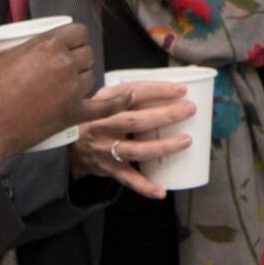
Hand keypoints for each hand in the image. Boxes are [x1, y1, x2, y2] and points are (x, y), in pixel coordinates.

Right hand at [0, 24, 116, 168]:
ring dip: (85, 77)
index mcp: (46, 44)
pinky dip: (119, 102)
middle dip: (79, 57)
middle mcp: (64, 64)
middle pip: (86, 54)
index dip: (75, 36)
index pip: (77, 32)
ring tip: (71, 82)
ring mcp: (71, 91)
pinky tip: (129, 96)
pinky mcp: (73, 115)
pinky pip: (104, 107)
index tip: (67, 43)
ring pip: (92, 76)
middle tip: (64, 65)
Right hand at [66, 82, 202, 200]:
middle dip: (165, 115)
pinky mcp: (108, 169)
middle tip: (190, 109)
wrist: (71, 144)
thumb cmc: (102, 117)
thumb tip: (192, 73)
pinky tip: (161, 191)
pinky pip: (128, 179)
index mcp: (105, 102)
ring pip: (135, 150)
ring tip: (186, 141)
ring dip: (162, 147)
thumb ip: (144, 89)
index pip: (132, 93)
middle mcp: (102, 125)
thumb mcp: (112, 98)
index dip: (157, 90)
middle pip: (135, 120)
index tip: (181, 89)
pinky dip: (144, 187)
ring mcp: (105, 148)